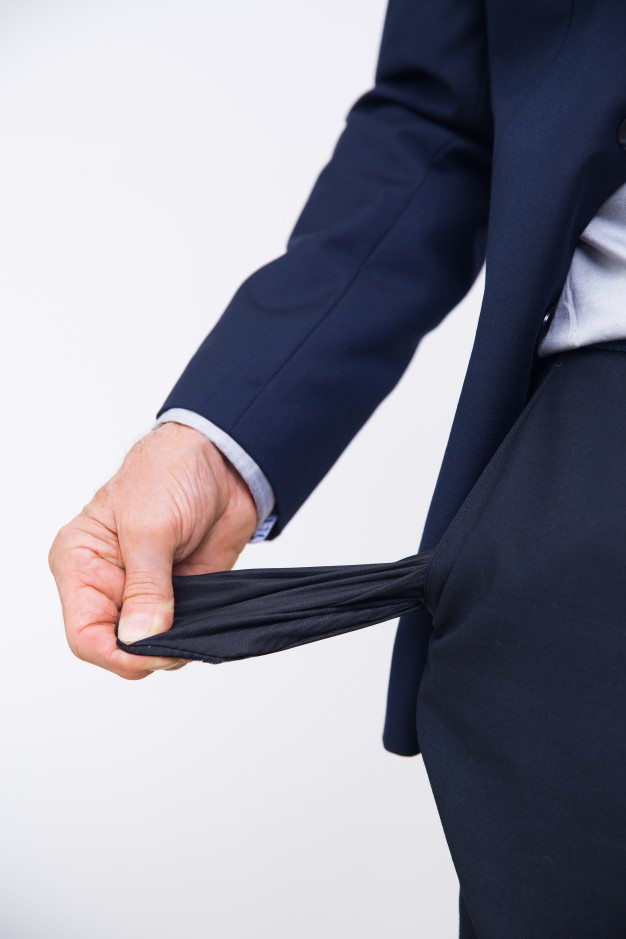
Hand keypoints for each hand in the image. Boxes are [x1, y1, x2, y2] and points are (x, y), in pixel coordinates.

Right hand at [48, 421, 258, 678]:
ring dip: (175, 646)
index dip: (118, 652)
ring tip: (197, 621)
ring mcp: (143, 593)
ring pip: (150, 647)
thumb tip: (139, 637)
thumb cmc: (171, 472)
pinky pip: (181, 635)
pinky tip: (207, 623)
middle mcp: (107, 583)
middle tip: (183, 638)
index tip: (154, 650)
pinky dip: (194, 637)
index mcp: (81, 563)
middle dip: (150, 652)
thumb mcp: (150, 527)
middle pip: (118, 648)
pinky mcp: (178, 596)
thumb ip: (145, 587)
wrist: (221, 459)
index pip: (85, 634)